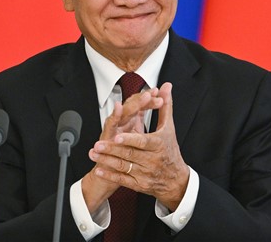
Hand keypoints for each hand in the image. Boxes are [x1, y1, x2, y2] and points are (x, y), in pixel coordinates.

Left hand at [81, 89, 162, 212]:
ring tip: (94, 154)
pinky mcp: (139, 184)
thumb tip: (166, 86)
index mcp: (158, 144)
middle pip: (129, 154)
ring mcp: (145, 173)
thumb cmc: (170, 149)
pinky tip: (100, 170)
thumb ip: (165, 106)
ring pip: (124, 167)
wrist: (176, 180)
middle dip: (112, 149)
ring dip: (107, 161)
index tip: (117, 136)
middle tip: (97, 145)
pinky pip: (123, 180)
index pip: (142, 142)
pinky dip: (111, 175)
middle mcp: (152, 160)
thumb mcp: (169, 128)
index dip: (129, 139)